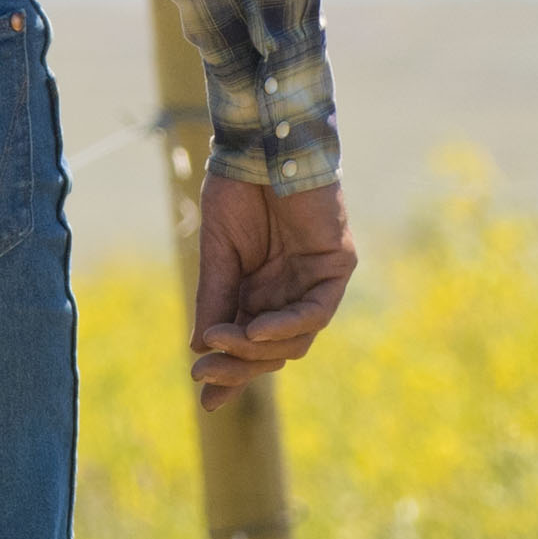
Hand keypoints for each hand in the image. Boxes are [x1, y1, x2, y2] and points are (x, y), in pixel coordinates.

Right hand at [189, 174, 355, 404]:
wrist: (262, 143)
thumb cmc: (237, 189)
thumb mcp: (218, 256)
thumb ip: (216, 301)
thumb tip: (200, 350)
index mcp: (261, 290)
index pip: (249, 344)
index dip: (229, 372)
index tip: (203, 396)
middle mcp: (291, 291)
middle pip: (273, 350)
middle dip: (238, 367)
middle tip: (203, 375)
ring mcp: (316, 281)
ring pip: (296, 339)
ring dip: (257, 349)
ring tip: (223, 344)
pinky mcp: (337, 266)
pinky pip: (317, 312)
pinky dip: (287, 326)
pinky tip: (254, 330)